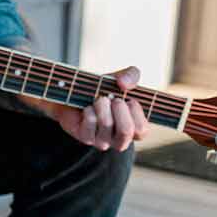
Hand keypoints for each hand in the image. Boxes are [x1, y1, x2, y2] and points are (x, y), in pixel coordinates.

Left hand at [31, 66, 149, 150]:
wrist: (75, 94)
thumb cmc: (104, 90)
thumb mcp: (121, 79)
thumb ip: (131, 76)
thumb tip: (124, 84)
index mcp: (134, 130)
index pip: (141, 130)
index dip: (136, 112)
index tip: (130, 100)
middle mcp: (119, 139)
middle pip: (126, 130)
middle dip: (119, 108)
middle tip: (114, 99)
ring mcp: (103, 141)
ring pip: (107, 124)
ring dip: (102, 105)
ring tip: (99, 99)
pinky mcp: (86, 138)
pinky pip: (90, 121)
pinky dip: (89, 109)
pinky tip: (88, 108)